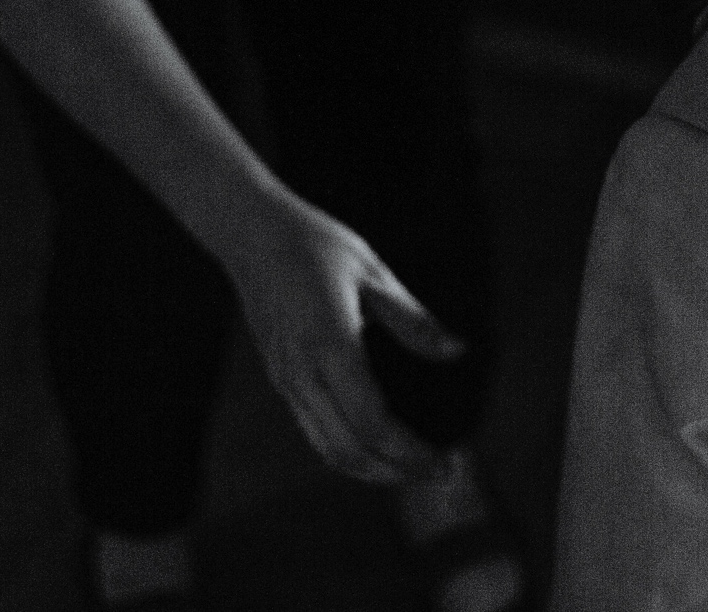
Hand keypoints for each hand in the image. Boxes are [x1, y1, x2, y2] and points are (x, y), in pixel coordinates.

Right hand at [223, 192, 465, 485]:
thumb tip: (456, 352)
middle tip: (443, 473)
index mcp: (330, 343)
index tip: (447, 461)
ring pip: (329, 449)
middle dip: (399, 472)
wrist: (250, 234)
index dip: (411, 453)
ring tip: (415, 468)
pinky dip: (349, 452)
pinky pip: (315, 432)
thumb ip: (413, 319)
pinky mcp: (280, 378)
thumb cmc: (315, 244)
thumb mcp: (372, 272)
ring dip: (374, 469)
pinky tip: (378, 445)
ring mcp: (286, 379)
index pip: (373, 422)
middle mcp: (303, 371)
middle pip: (350, 450)